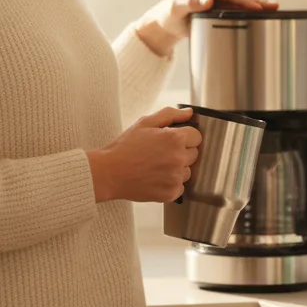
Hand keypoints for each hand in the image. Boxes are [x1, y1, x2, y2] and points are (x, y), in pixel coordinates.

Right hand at [87, 106, 201, 202]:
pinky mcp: (171, 193)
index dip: (185, 136)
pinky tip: (155, 178)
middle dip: (181, 151)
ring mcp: (176, 177)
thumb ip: (170, 114)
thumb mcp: (145, 123)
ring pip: (187, 171)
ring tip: (156, 166)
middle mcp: (179, 158)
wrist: (109, 173)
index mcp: (175, 138)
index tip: (172, 140)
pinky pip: (180, 186)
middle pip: (194, 154)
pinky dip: (170, 183)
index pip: (197, 136)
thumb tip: (189, 112)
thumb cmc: (125, 147)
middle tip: (160, 153)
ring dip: (177, 168)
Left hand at [135, 0, 279, 56]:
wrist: (162, 23)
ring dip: (256, 3)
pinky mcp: (216, 8)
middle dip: (257, 0)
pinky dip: (248, 9)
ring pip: (239, 0)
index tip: (257, 7)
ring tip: (273, 8)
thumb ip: (191, 3)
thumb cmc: (167, 15)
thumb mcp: (176, 8)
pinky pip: (235, 8)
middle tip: (273, 6)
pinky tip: (259, 14)